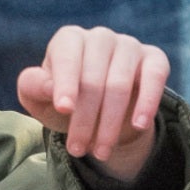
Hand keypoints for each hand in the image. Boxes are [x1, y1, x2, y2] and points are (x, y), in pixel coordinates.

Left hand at [16, 26, 170, 181]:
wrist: (101, 112)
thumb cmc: (66, 101)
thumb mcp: (40, 98)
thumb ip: (34, 87)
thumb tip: (50, 87)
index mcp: (69, 39)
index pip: (67, 59)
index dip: (65, 84)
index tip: (63, 110)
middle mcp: (100, 37)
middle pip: (93, 79)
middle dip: (84, 119)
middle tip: (76, 150)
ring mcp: (129, 45)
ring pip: (120, 84)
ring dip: (109, 123)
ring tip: (100, 152)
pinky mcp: (154, 59)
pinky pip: (154, 77)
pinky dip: (147, 103)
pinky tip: (139, 125)